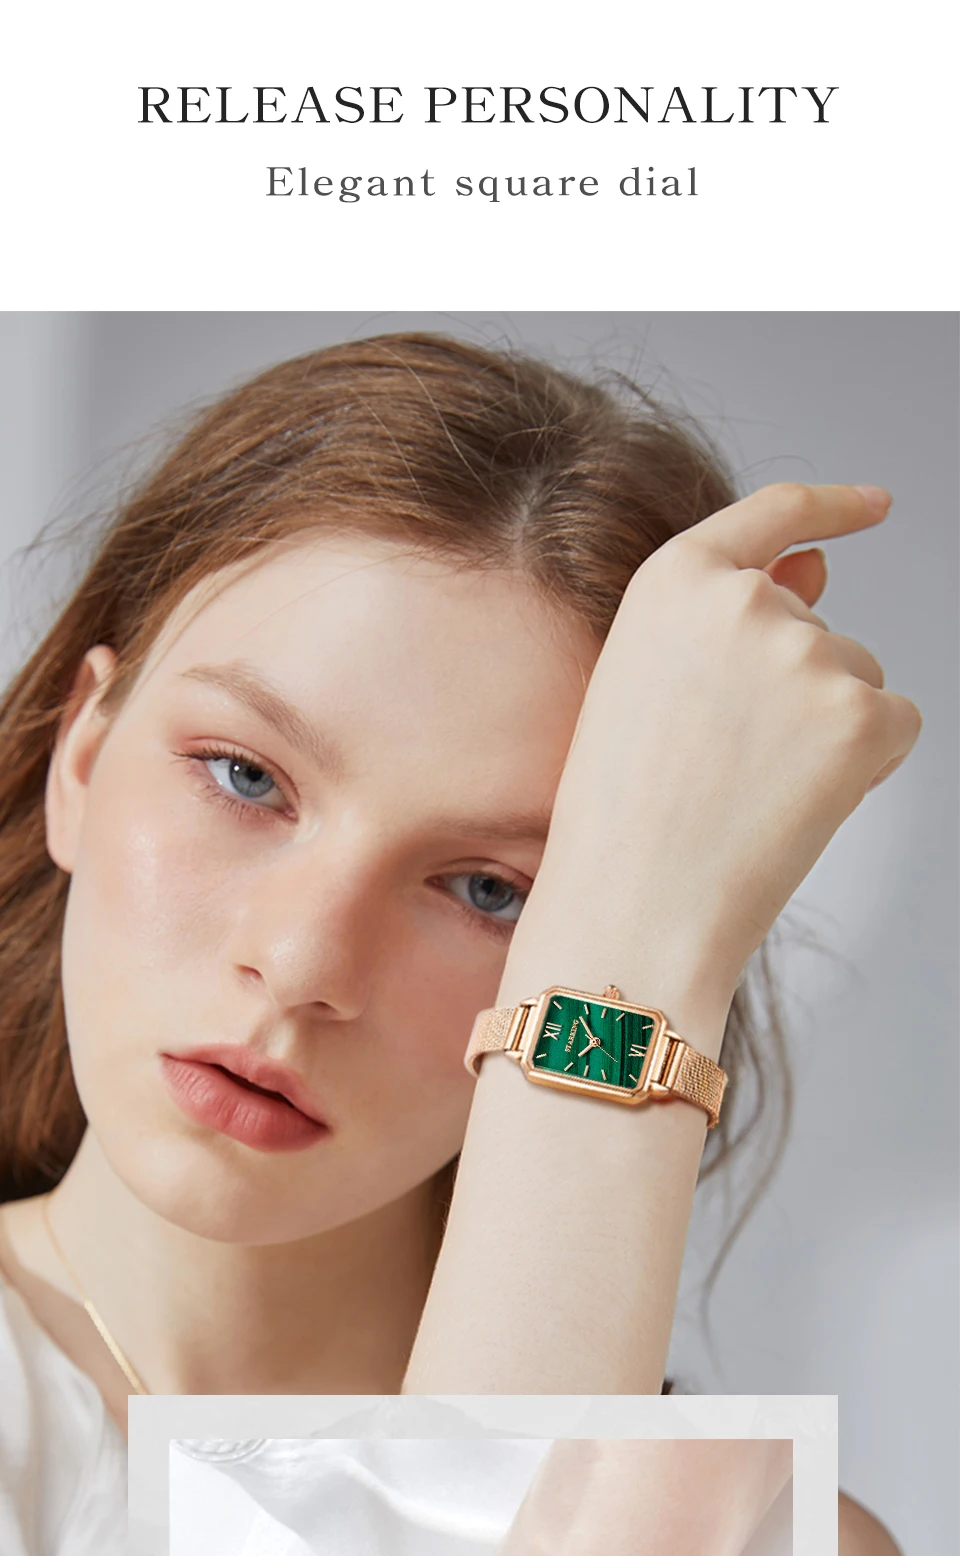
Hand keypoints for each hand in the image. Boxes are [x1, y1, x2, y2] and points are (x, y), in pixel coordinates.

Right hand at [516, 484, 921, 1003]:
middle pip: (817, 625)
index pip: (772, 514)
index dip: (830, 506)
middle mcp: (745, 599)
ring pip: (857, 676)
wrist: (633, 904)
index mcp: (674, 578)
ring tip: (751, 791)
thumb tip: (822, 572)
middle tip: (730, 764)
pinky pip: (894, 725)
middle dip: (797, 685)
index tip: (873, 506)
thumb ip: (729, 617)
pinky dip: (866, 768)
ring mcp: (807, 654)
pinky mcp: (861, 716)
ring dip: (827, 729)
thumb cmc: (622, 810)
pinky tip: (799, 806)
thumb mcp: (650, 682)